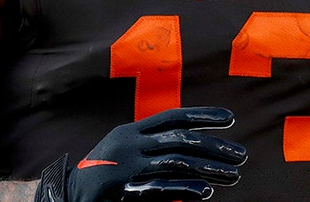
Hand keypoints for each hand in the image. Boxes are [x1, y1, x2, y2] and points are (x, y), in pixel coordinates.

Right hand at [35, 106, 246, 200]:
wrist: (68, 196)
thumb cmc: (102, 177)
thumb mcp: (126, 155)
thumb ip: (154, 150)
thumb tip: (194, 154)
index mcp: (131, 131)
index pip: (173, 117)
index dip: (203, 116)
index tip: (231, 119)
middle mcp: (129, 142)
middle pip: (181, 139)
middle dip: (214, 146)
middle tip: (241, 155)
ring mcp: (126, 164)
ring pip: (176, 160)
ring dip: (208, 168)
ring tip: (232, 175)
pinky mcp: (124, 186)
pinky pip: (160, 186)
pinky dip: (185, 188)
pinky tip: (205, 191)